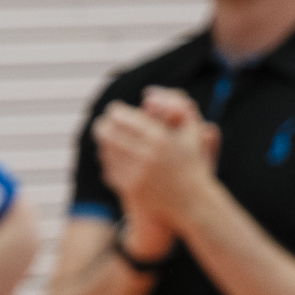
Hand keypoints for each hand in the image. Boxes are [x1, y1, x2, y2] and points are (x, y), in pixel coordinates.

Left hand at [93, 88, 218, 231]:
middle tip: (101, 123)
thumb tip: (148, 92)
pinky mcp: (130, 188)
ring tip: (104, 137)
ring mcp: (136, 173)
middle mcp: (146, 155)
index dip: (114, 112)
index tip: (112, 110)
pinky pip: (110, 169)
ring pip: (107, 152)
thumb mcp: (192, 133)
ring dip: (103, 143)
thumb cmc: (193, 164)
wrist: (192, 202)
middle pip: (109, 134)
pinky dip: (107, 161)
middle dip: (103, 126)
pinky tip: (109, 155)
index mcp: (160, 138)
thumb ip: (178, 107)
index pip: (124, 118)